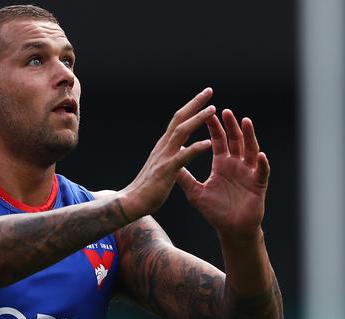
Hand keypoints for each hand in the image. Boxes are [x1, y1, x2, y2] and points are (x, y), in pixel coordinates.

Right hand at [121, 87, 215, 218]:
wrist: (132, 202)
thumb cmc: (148, 188)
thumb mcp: (164, 167)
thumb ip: (174, 156)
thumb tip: (184, 148)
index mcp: (164, 146)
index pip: (178, 121)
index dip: (191, 108)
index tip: (204, 98)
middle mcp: (163, 146)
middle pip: (179, 118)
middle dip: (194, 104)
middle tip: (209, 90)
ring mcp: (164, 157)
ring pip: (182, 131)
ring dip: (197, 119)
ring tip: (212, 109)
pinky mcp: (167, 170)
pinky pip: (184, 157)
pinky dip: (196, 148)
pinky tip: (209, 143)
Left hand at [176, 109, 269, 241]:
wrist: (230, 229)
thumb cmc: (215, 211)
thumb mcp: (196, 192)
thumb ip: (184, 177)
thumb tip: (171, 163)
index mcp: (222, 164)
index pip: (218, 140)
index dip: (214, 127)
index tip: (208, 112)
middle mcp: (236, 164)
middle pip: (235, 140)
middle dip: (231, 126)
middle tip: (226, 111)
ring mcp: (249, 173)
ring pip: (251, 150)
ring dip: (249, 136)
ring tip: (246, 122)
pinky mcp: (258, 184)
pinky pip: (262, 172)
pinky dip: (262, 163)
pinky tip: (260, 155)